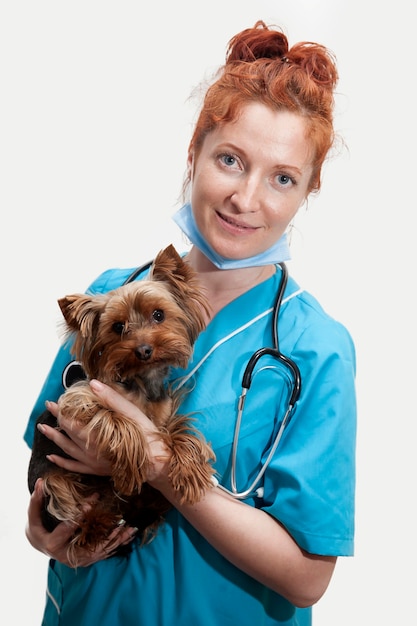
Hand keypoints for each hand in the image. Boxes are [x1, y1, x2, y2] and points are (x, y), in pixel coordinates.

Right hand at [26, 479, 137, 566]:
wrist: (42, 546)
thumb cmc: (38, 528)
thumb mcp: (34, 516)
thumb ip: (36, 500)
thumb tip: (40, 481)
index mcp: (53, 543)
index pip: (68, 527)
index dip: (79, 515)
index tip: (91, 503)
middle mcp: (66, 555)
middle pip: (89, 544)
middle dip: (106, 534)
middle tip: (119, 522)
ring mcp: (77, 560)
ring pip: (100, 551)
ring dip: (116, 540)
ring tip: (130, 529)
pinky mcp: (86, 560)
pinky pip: (104, 553)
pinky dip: (117, 544)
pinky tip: (129, 535)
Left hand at [43, 380, 171, 487]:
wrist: (156, 463)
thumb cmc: (146, 436)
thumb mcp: (131, 412)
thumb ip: (110, 398)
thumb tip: (93, 384)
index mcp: (96, 436)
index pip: (71, 422)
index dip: (61, 411)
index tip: (54, 401)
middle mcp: (90, 451)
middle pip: (67, 433)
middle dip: (57, 420)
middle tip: (49, 407)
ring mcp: (92, 463)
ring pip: (66, 450)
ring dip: (54, 438)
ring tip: (43, 428)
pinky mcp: (97, 471)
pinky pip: (74, 467)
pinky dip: (61, 462)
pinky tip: (53, 456)